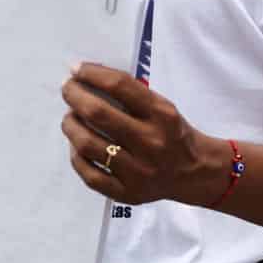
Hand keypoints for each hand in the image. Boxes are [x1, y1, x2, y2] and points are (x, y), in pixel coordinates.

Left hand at [61, 62, 224, 205]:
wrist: (194, 172)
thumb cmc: (172, 133)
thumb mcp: (163, 107)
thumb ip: (131, 94)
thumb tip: (87, 77)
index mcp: (162, 115)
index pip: (119, 86)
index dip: (92, 74)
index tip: (76, 69)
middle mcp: (151, 142)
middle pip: (98, 113)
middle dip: (75, 96)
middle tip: (68, 90)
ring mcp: (138, 171)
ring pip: (88, 145)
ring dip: (71, 126)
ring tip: (70, 118)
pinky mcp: (128, 193)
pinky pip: (90, 175)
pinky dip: (77, 157)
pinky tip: (77, 146)